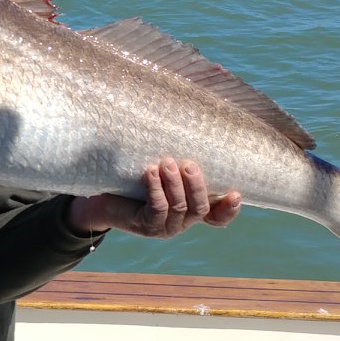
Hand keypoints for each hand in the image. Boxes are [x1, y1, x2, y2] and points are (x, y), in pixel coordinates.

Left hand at [67, 157, 240, 238]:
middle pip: (200, 208)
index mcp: (191, 210)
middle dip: (197, 185)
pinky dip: (156, 190)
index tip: (236, 193)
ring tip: (166, 162)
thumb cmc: (135, 177)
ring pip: (179, 208)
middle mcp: (182, 221)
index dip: (229, 209)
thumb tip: (187, 112)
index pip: (217, 217)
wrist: (102, 197)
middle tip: (189, 164)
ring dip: (175, 184)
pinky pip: (157, 209)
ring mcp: (165, 227)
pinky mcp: (145, 226)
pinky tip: (150, 173)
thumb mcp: (160, 168)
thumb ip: (176, 156)